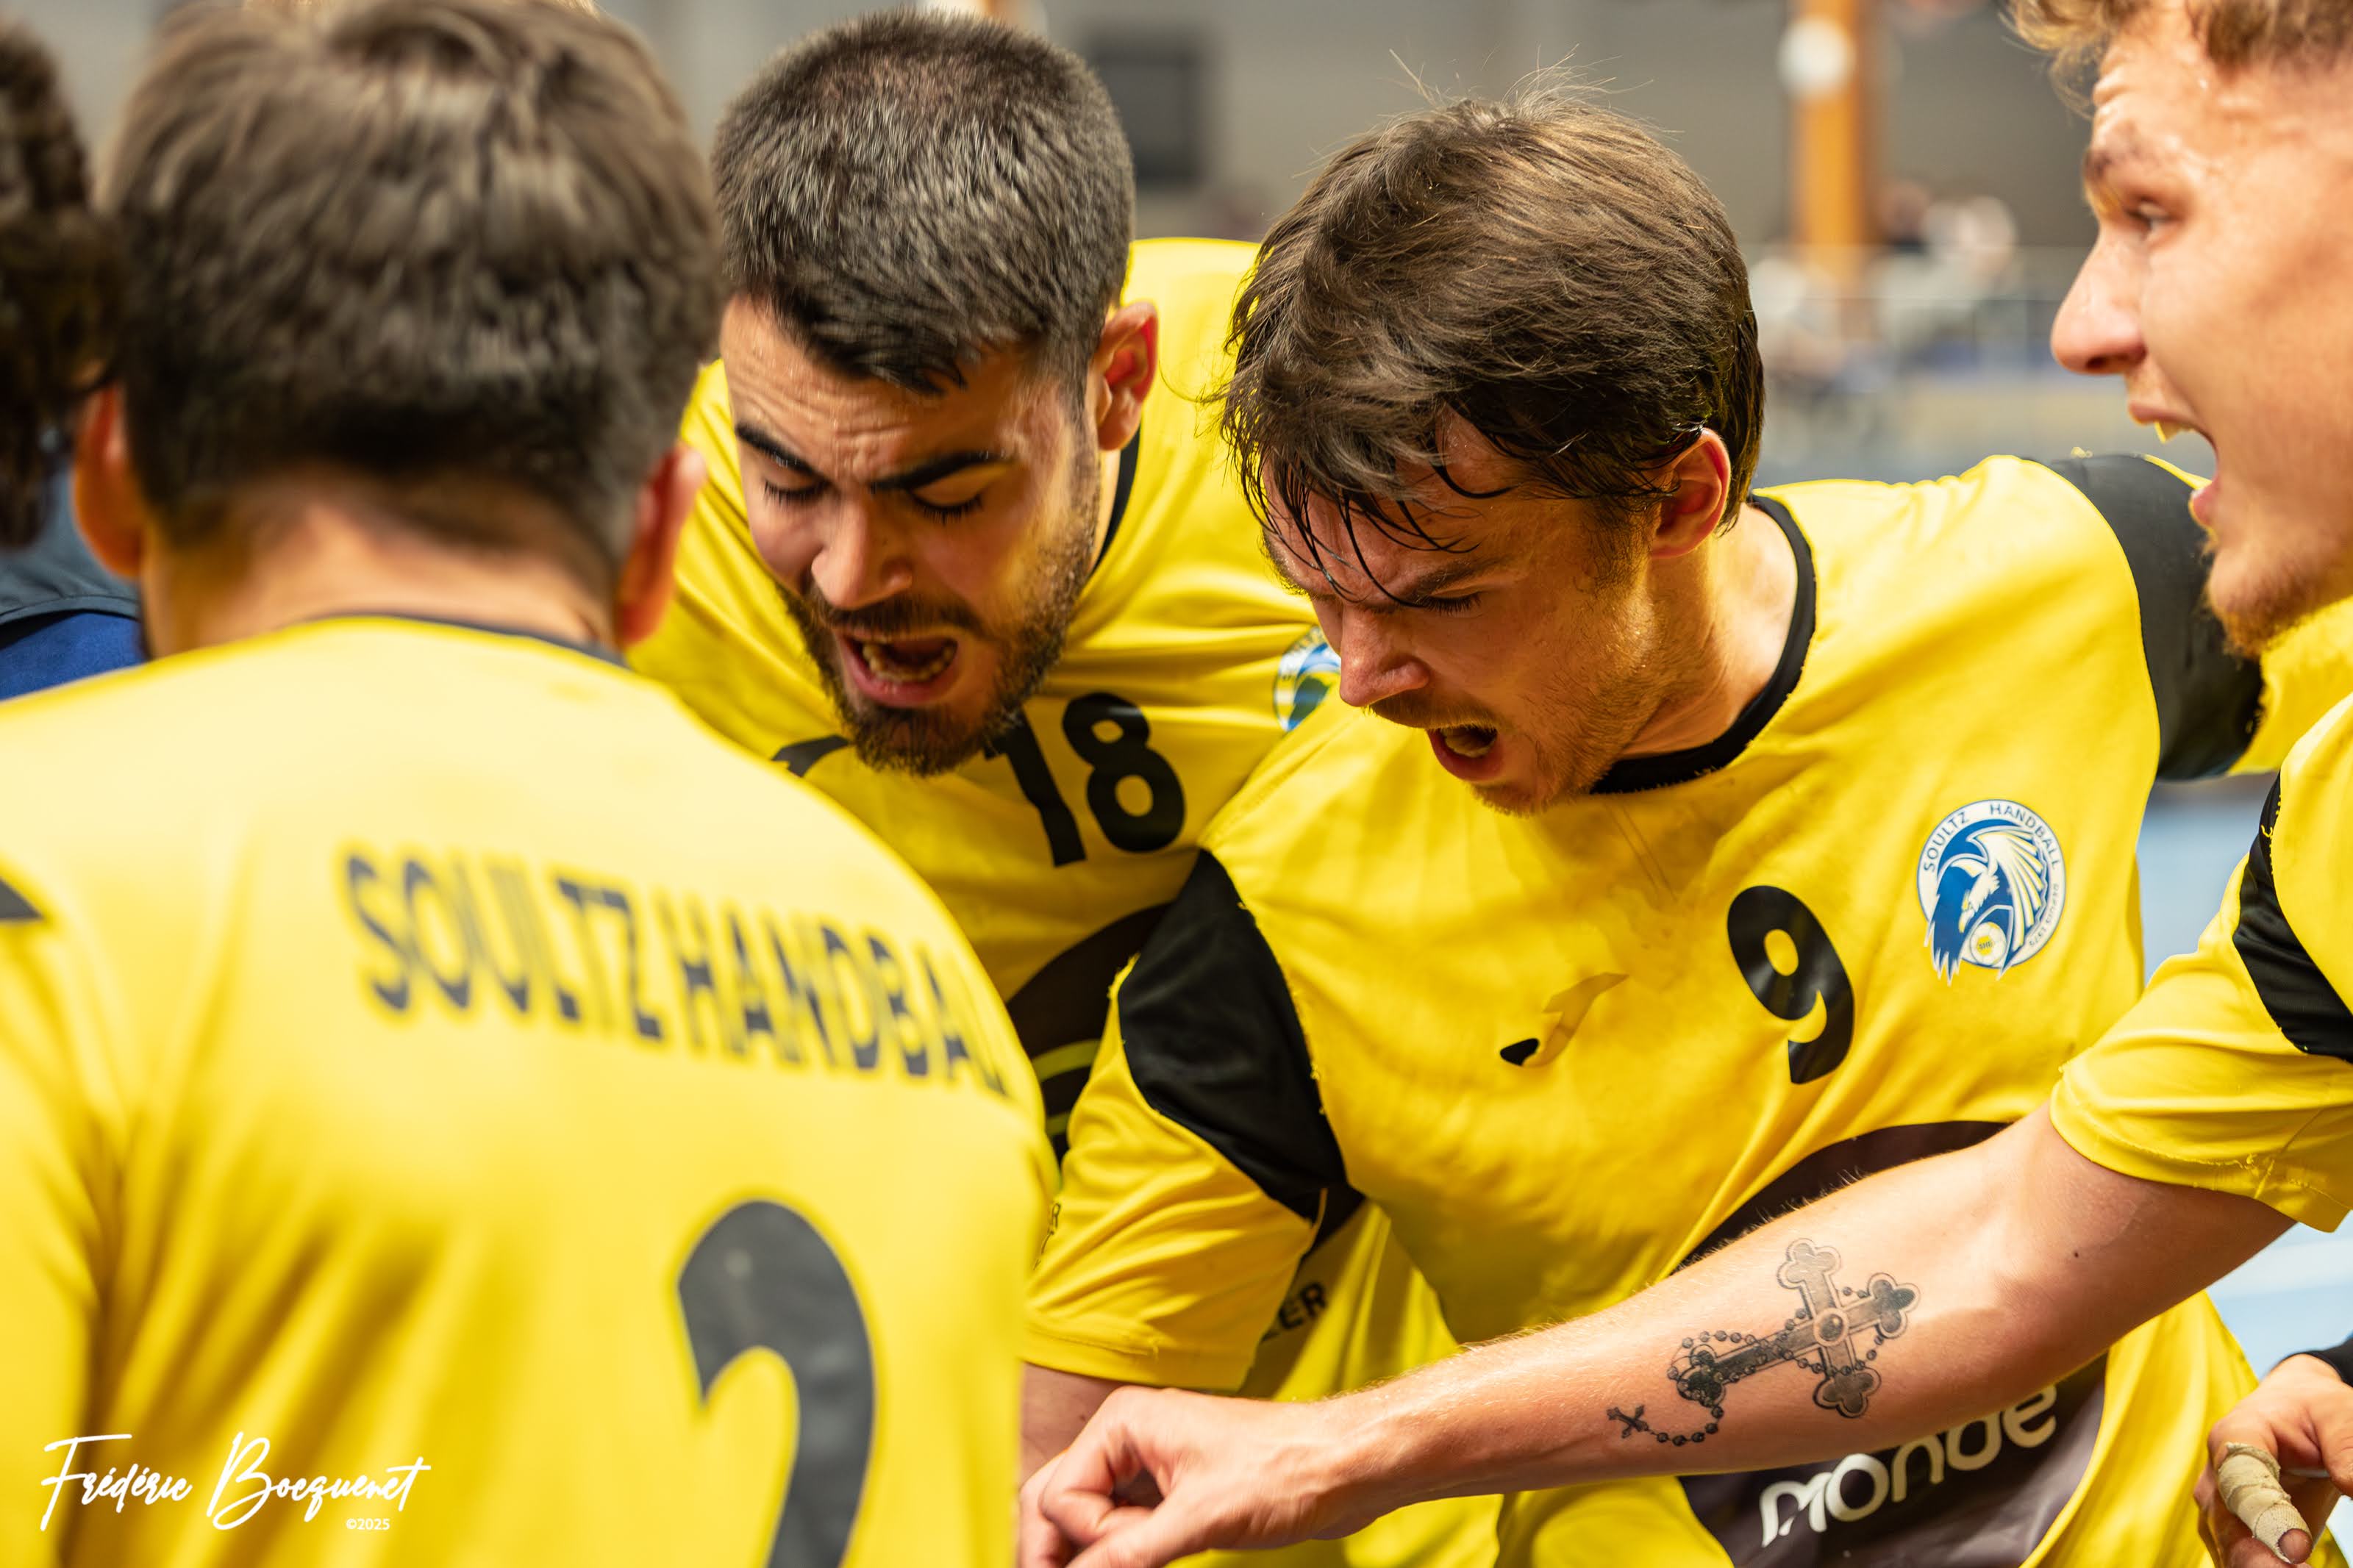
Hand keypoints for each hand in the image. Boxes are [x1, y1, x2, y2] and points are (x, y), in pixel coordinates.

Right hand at [1017, 1387, 1386, 1567]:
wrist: (1345, 1467)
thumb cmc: (1285, 1470)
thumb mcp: (1199, 1519)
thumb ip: (1128, 1554)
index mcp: (1125, 1423)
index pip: (1061, 1492)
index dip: (1086, 1536)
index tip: (1131, 1555)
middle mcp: (1129, 1437)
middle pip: (1059, 1497)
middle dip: (1057, 1548)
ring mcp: (1150, 1464)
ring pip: (1088, 1514)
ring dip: (1090, 1552)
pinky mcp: (1173, 1491)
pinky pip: (1122, 1525)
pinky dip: (1117, 1553)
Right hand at [2196, 1354, 2352, 1565]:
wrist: (2292, 1416)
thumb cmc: (2314, 1411)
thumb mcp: (2338, 1414)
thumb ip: (2346, 1446)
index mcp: (2236, 1435)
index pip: (2240, 1479)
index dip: (2265, 1514)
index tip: (2296, 1548)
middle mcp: (2217, 1478)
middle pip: (2227, 1526)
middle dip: (2260, 1561)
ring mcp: (2221, 1511)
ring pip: (2231, 1552)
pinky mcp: (2235, 1536)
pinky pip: (2242, 1562)